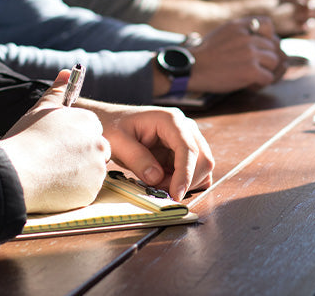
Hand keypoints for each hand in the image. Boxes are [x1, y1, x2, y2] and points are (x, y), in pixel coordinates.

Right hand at [0, 70, 110, 212]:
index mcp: (89, 122)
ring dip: (77, 174)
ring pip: (92, 171)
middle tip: (55, 161)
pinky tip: (54, 186)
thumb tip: (66, 72)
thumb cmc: (26, 139)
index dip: (74, 139)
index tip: (58, 145)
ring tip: (52, 173)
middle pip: (96, 151)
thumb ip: (57, 91)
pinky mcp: (92, 191)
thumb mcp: (41, 109)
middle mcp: (98, 143)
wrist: (16, 172)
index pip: (91, 130)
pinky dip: (74, 190)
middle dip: (80, 156)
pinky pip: (86, 190)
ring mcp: (97, 168)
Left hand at [79, 103, 214, 200]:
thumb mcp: (118, 142)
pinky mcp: (184, 151)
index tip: (176, 194)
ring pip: (202, 167)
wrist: (111, 122)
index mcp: (170, 120)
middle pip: (203, 159)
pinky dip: (185, 182)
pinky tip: (165, 182)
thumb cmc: (113, 126)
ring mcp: (187, 139)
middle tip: (159, 190)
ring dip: (185, 183)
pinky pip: (195, 171)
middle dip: (186, 181)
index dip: (185, 174)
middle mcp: (185, 127)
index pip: (188, 149)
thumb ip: (137, 159)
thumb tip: (156, 178)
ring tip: (158, 184)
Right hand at [187, 16, 287, 93]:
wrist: (191, 69)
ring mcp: (250, 53)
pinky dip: (260, 83)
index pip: (267, 24)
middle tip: (253, 67)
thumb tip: (268, 41)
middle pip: (273, 46)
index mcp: (239, 25)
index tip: (258, 46)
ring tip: (250, 76)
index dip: (267, 36)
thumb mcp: (223, 33)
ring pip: (274, 62)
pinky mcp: (251, 70)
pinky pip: (268, 78)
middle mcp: (247, 37)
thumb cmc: (205, 55)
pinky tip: (248, 84)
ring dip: (265, 71)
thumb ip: (242, 32)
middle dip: (266, 58)